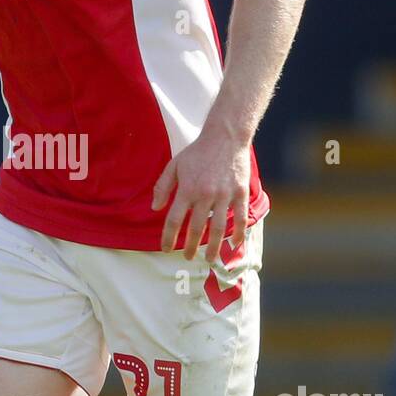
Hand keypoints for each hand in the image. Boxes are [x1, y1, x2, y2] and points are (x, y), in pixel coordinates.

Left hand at [151, 126, 250, 259]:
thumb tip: (155, 208)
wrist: (225, 137)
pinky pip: (239, 218)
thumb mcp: (175, 165)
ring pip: (218, 228)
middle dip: (190, 247)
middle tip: (187, 258)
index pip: (174, 220)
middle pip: (196, 228)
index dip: (168, 237)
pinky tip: (234, 243)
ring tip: (210, 259)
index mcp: (187, 189)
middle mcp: (205, 195)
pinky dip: (237, 232)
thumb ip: (163, 187)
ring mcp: (224, 195)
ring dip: (214, 247)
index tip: (166, 248)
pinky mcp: (240, 193)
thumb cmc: (198, 152)